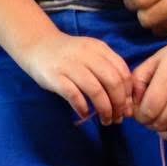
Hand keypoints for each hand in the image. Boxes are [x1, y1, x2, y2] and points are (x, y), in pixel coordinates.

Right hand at [17, 32, 133, 124]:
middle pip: (112, 82)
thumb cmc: (69, 55)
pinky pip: (73, 95)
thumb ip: (109, 71)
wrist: (38, 45)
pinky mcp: (54, 76)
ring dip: (104, 109)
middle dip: (119, 104)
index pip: (123, 72)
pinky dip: (82, 107)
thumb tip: (126, 103)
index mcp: (99, 48)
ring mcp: (69, 65)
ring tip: (105, 120)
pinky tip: (85, 114)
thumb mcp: (92, 54)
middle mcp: (86, 54)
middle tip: (118, 118)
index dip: (128, 93)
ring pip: (95, 90)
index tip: (127, 108)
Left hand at [132, 41, 166, 148]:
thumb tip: (129, 105)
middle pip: (160, 124)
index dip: (139, 114)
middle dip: (150, 122)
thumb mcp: (155, 61)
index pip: (147, 111)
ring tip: (164, 119)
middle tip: (152, 113)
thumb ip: (137, 80)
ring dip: (165, 131)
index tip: (141, 108)